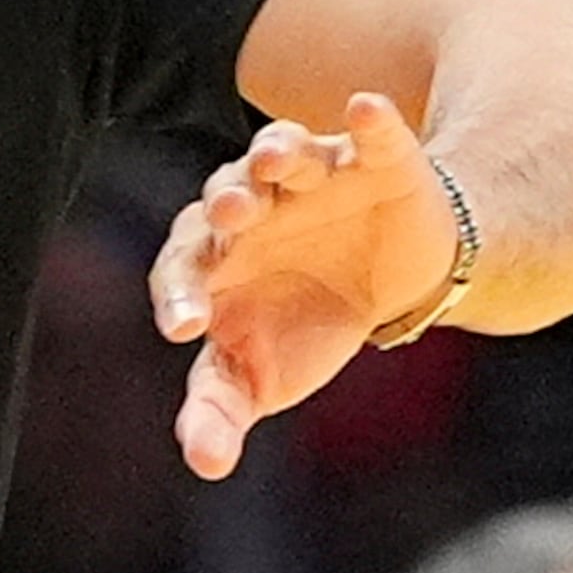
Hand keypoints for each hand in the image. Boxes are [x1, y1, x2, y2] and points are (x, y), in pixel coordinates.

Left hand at [148, 91, 458, 482]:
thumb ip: (223, 410)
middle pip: (227, 198)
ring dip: (277, 152)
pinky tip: (366, 108)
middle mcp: (252, 206)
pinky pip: (368, 133)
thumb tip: (206, 463)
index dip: (180, 296)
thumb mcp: (261, 375)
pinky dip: (369, 121)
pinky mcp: (374, 160)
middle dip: (229, 203)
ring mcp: (310, 178)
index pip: (180, 270)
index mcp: (210, 258)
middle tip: (231, 213)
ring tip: (275, 160)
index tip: (187, 330)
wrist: (391, 280)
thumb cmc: (302, 323)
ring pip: (282, 154)